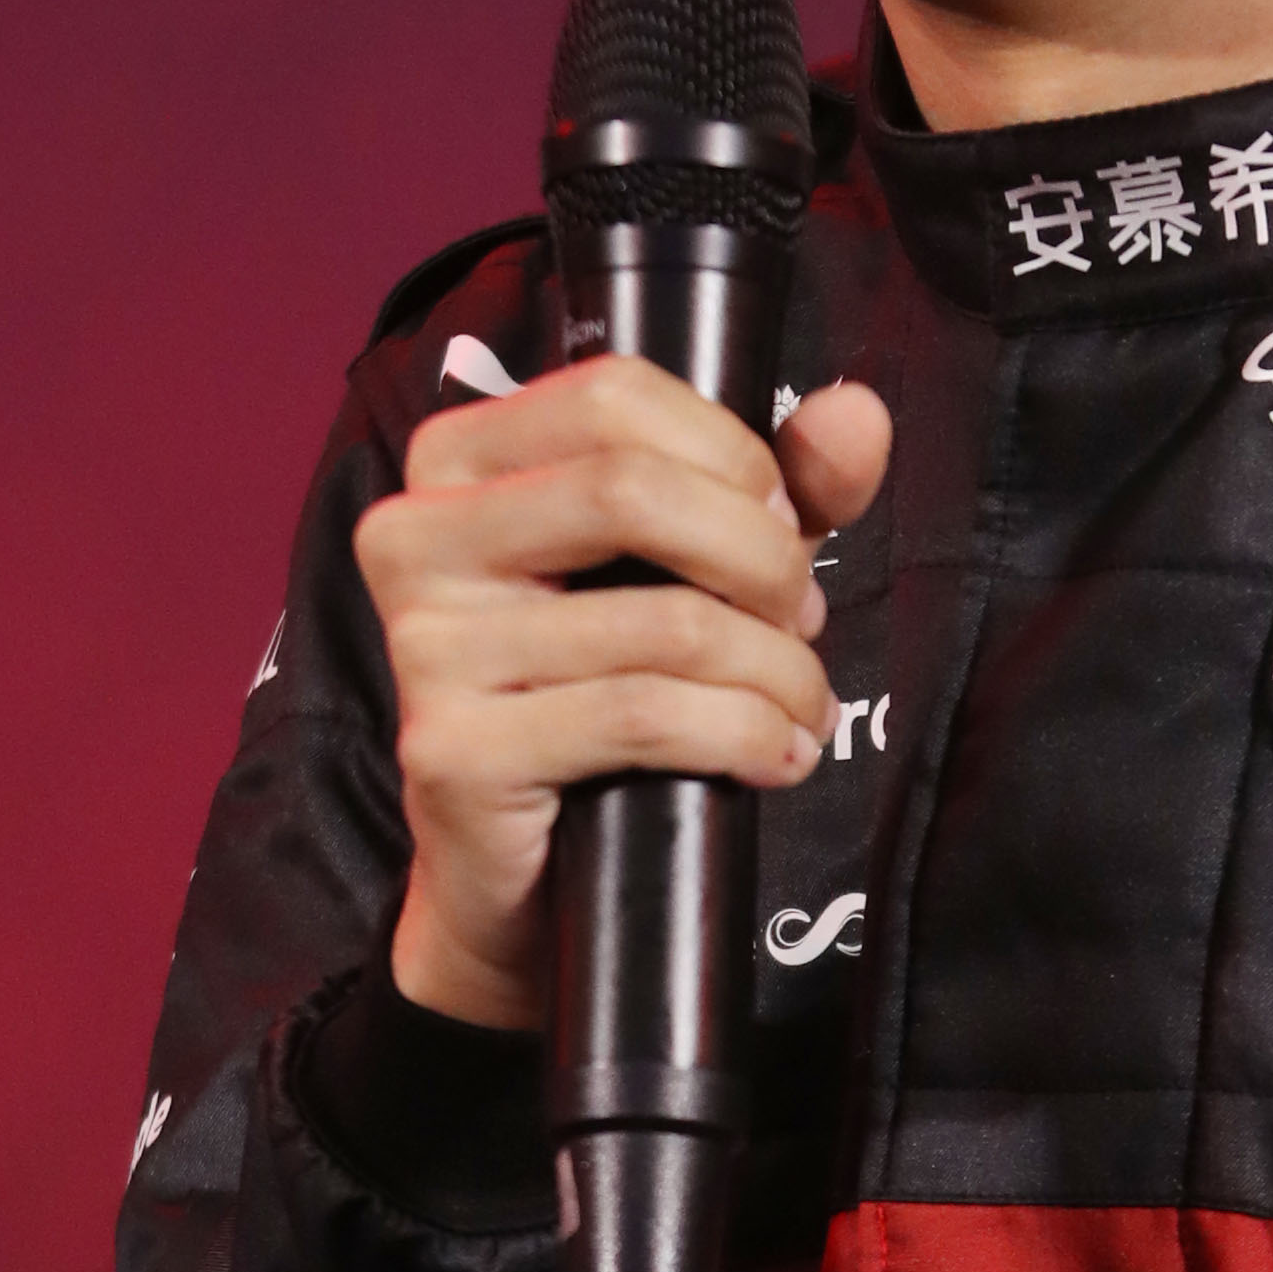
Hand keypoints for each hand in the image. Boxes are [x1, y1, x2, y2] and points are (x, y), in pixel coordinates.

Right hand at [352, 359, 892, 1030]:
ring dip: (776, 670)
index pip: (611, 396)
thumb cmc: (604, 689)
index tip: (783, 524)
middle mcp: (413, 536)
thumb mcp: (698, 567)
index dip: (731, 454)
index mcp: (456, 461)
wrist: (523, 875)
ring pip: (662, 624)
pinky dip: (744, 734)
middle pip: (632, 491)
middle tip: (800, 618)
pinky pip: (642, 718)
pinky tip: (777, 756)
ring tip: (802, 705)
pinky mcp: (453, 752)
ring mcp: (424, 648)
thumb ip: (781, 485)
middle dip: (762, 559)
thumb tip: (860, 416)